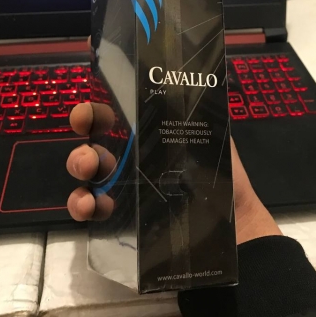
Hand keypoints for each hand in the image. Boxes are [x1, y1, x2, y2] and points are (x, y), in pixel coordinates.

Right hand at [65, 101, 280, 243]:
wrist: (236, 230)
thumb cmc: (225, 181)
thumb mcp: (213, 142)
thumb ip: (195, 117)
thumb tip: (180, 87)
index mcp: (151, 135)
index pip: (115, 115)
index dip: (96, 110)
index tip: (90, 112)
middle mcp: (132, 159)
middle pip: (95, 142)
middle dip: (84, 135)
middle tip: (88, 143)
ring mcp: (124, 189)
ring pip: (88, 175)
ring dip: (79, 167)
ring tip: (89, 172)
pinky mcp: (121, 219)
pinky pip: (92, 210)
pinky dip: (82, 205)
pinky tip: (90, 206)